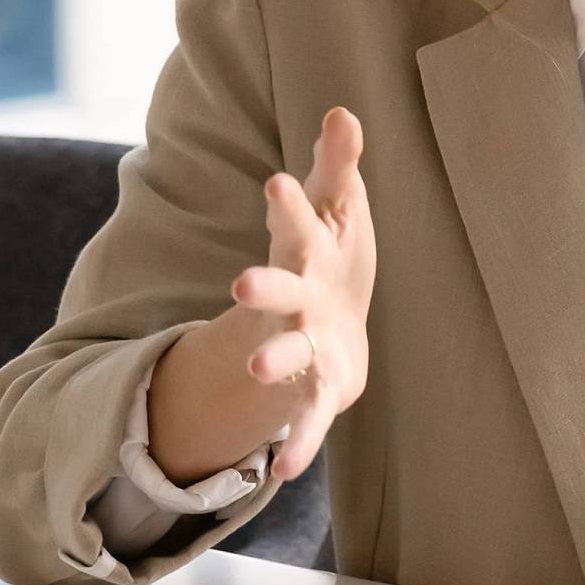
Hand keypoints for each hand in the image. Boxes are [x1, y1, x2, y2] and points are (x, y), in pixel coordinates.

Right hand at [228, 106, 376, 478]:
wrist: (327, 329)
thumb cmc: (332, 257)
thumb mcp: (339, 208)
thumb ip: (338, 165)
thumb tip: (343, 112)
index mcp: (306, 249)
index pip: (300, 219)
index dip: (290, 201)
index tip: (279, 179)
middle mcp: (295, 298)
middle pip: (279, 290)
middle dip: (264, 287)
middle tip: (242, 284)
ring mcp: (300, 343)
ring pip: (286, 354)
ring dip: (273, 361)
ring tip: (253, 370)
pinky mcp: (317, 384)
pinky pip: (307, 416)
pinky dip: (299, 441)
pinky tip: (289, 472)